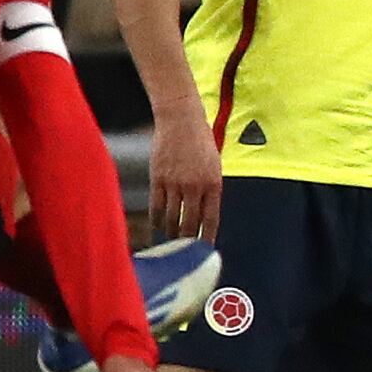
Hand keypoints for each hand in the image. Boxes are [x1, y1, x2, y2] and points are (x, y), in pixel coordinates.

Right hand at [149, 111, 221, 240]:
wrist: (181, 121)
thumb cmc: (201, 142)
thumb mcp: (215, 165)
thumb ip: (210, 188)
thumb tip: (205, 214)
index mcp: (213, 183)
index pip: (211, 219)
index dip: (208, 237)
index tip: (206, 250)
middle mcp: (195, 186)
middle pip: (190, 223)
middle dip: (188, 240)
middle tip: (185, 251)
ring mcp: (174, 183)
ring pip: (171, 218)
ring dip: (171, 232)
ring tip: (172, 240)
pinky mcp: (157, 178)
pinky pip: (156, 207)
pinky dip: (157, 220)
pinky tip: (158, 227)